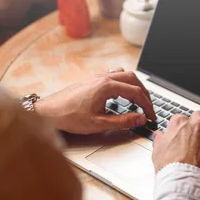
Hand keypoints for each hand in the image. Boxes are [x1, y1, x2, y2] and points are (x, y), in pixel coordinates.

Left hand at [34, 69, 156, 134]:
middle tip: (149, 108)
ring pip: (124, 75)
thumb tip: (140, 119)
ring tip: (139, 99)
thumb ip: (123, 122)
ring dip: (135, 86)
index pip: (136, 93)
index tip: (151, 116)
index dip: (147, 105)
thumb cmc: (69, 117)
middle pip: (133, 80)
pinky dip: (124, 83)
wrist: (48, 112)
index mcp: (106, 87)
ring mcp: (97, 77)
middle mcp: (103, 78)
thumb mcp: (98, 124)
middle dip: (145, 94)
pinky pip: (114, 75)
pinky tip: (122, 94)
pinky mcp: (92, 80)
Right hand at [152, 111, 199, 179]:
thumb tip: (159, 136)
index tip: (181, 132)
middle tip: (195, 131)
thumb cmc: (171, 167)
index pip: (180, 118)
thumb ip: (159, 139)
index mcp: (179, 124)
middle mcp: (196, 125)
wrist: (184, 179)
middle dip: (197, 121)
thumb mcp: (157, 151)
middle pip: (198, 115)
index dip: (181, 126)